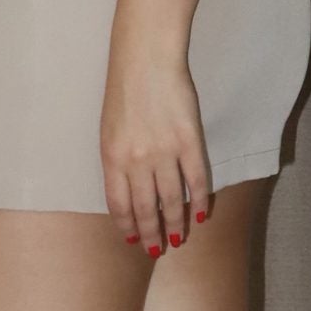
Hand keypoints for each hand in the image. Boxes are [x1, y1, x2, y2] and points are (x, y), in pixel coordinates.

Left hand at [101, 42, 212, 253]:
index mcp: (112, 157)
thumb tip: (130, 194)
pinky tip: (201, 214)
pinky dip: (200, 201)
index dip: (127, 227)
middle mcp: (137, 161)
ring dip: (176, 223)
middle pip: (146, 209)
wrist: (146, 59)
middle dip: (151, 234)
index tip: (133, 240)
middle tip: (157, 251)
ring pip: (172, 200)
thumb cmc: (123, 91)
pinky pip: (197, 180)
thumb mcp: (109, 129)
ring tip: (179, 238)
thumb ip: (118, 162)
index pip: (120, 205)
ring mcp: (165, 152)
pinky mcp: (190, 141)